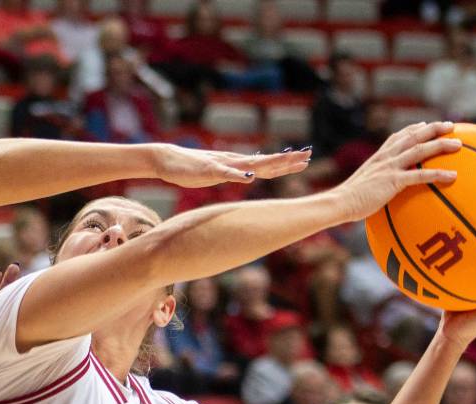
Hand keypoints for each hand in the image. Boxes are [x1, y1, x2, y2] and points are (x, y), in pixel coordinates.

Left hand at [0, 264, 20, 361]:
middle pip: (0, 298)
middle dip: (6, 283)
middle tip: (15, 267)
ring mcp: (1, 330)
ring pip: (8, 305)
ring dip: (13, 289)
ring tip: (19, 272)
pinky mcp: (10, 339)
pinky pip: (14, 319)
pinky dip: (18, 306)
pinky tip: (22, 294)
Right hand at [153, 144, 311, 187]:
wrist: (167, 159)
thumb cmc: (190, 169)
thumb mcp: (216, 173)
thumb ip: (233, 174)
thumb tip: (248, 175)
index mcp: (237, 164)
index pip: (267, 163)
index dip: (286, 162)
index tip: (305, 159)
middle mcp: (234, 162)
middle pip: (265, 161)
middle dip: (287, 159)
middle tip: (308, 155)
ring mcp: (223, 165)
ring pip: (251, 164)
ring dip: (271, 162)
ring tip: (289, 160)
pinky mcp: (209, 170)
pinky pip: (226, 173)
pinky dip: (239, 175)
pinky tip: (251, 177)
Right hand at [333, 121, 461, 221]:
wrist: (339, 202)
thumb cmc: (349, 199)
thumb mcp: (362, 184)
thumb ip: (374, 181)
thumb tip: (379, 190)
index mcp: (378, 157)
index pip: (398, 136)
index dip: (413, 128)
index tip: (425, 124)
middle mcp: (385, 157)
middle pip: (413, 136)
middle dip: (433, 129)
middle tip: (451, 126)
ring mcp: (389, 167)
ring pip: (420, 150)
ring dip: (441, 145)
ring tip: (458, 145)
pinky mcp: (393, 181)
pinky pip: (420, 176)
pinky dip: (438, 174)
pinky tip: (453, 176)